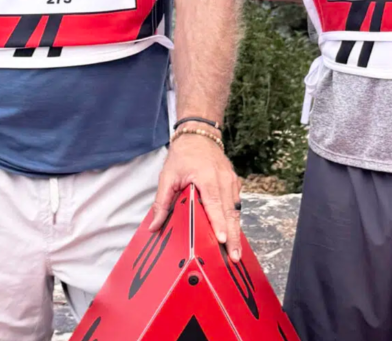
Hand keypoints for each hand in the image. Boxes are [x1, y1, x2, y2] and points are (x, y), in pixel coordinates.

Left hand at [148, 133, 242, 260]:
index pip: (214, 204)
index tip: (223, 239)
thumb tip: (154, 225)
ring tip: (236, 253)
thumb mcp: (167, 176)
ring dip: (236, 232)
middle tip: (233, 257)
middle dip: (233, 236)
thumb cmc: (183, 156)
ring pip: (236, 211)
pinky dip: (235, 221)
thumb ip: (163, 201)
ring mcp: (231, 182)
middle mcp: (224, 180)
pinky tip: (234, 236)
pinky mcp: (234, 184)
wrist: (199, 136)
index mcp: (207, 178)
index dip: (219, 223)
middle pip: (230, 213)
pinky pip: (236, 205)